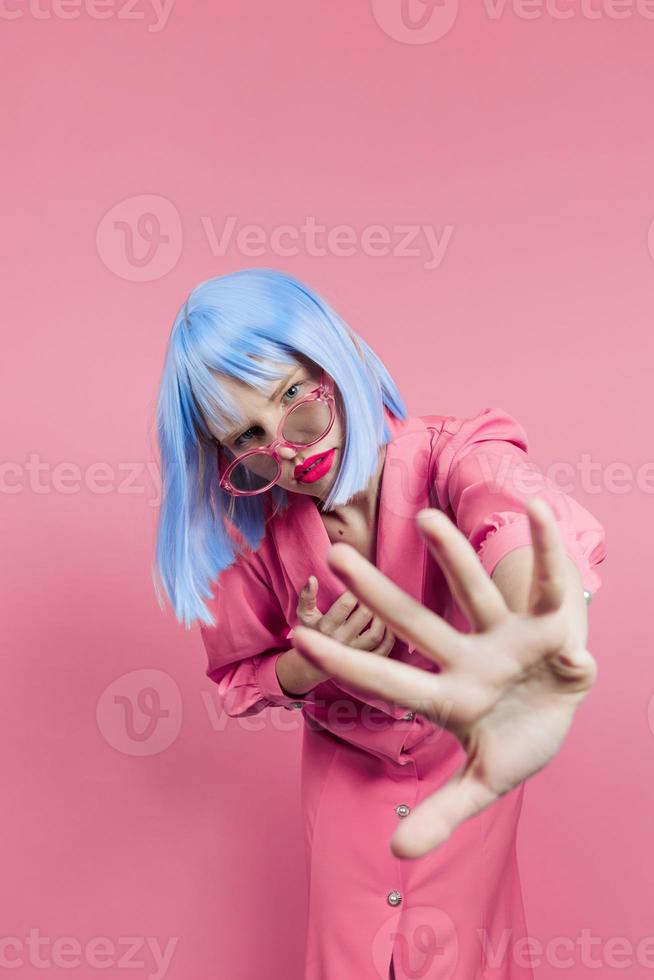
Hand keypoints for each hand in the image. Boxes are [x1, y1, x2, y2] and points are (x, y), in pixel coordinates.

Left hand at [291, 498, 597, 858]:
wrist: (564, 713)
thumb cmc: (516, 739)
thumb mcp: (484, 781)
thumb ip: (442, 813)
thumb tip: (394, 852)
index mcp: (449, 698)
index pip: (388, 678)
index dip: (347, 661)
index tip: (300, 638)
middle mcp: (468, 658)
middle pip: (416, 623)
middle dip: (378, 593)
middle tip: (334, 554)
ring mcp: (505, 637)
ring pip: (474, 592)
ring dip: (451, 557)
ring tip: (425, 519)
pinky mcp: (549, 624)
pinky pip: (548, 585)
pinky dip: (545, 552)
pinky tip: (533, 512)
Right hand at [295, 576, 395, 655]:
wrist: (313, 664)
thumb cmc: (311, 632)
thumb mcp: (304, 614)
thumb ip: (306, 596)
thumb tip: (312, 579)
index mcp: (325, 627)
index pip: (345, 605)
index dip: (356, 590)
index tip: (359, 582)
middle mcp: (340, 641)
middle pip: (363, 616)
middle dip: (371, 600)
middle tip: (373, 592)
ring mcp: (354, 653)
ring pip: (375, 634)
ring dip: (383, 618)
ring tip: (381, 607)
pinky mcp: (364, 662)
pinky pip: (383, 651)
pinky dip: (390, 638)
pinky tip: (389, 625)